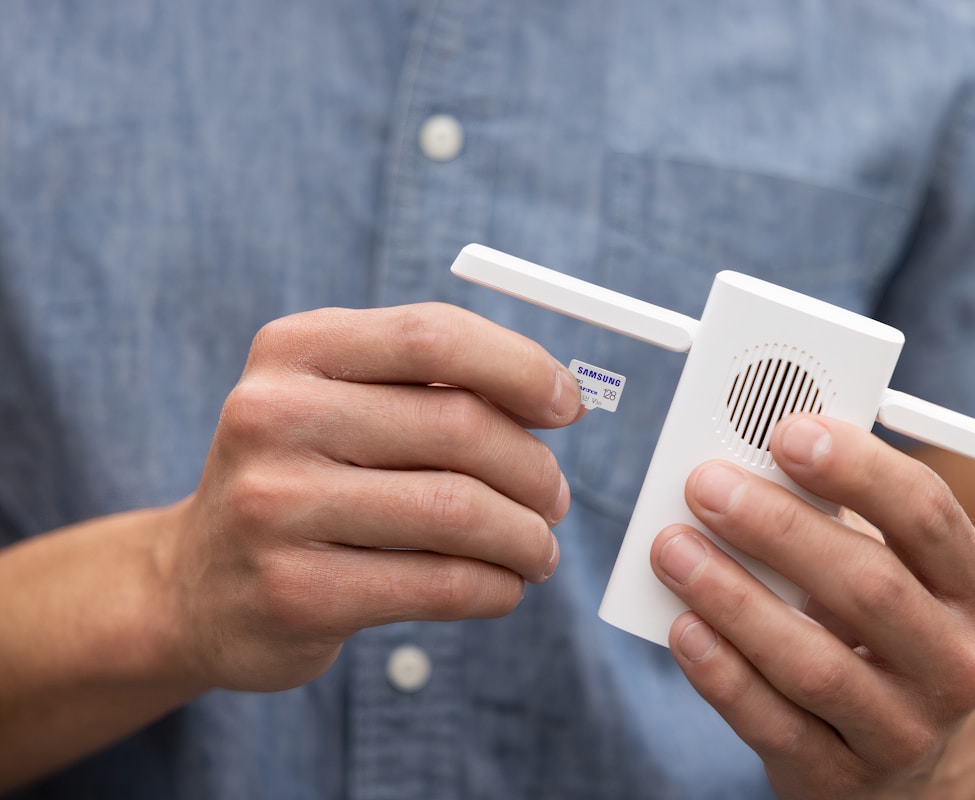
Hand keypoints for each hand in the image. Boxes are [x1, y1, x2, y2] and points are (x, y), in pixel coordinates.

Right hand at [156, 303, 583, 692]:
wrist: (198, 585)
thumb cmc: (303, 477)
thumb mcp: (338, 401)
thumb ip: (431, 385)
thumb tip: (556, 397)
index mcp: (294, 350)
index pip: (434, 337)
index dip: (521, 368)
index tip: (567, 406)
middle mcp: (272, 417)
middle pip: (460, 426)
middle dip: (534, 467)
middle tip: (556, 497)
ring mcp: (276, 508)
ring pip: (460, 511)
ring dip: (526, 535)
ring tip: (538, 547)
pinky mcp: (296, 593)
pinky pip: (441, 583)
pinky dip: (496, 586)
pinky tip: (501, 585)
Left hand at [650, 414, 974, 797]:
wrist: (930, 763)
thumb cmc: (892, 632)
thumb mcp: (900, 571)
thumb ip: (842, 515)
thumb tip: (752, 457)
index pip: (925, 514)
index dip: (856, 467)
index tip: (787, 431)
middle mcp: (955, 663)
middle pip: (868, 586)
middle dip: (777, 527)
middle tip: (706, 485)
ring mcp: (904, 731)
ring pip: (815, 662)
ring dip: (734, 598)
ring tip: (674, 550)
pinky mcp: (843, 782)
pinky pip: (774, 725)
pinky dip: (722, 674)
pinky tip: (683, 628)